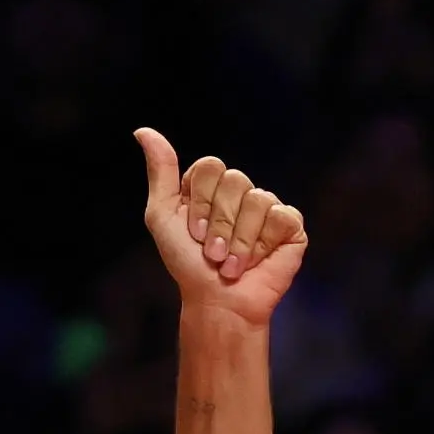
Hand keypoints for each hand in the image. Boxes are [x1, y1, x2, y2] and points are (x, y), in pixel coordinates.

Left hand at [135, 128, 306, 328]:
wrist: (217, 302)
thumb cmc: (188, 265)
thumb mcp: (162, 216)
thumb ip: (160, 172)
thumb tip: (143, 131)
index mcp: (211, 186)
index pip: (210, 167)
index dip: (201, 202)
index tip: (194, 233)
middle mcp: (240, 192)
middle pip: (234, 180)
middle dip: (219, 223)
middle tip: (212, 253)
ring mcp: (267, 207)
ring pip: (257, 199)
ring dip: (239, 241)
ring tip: (231, 265)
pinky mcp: (290, 225)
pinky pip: (280, 217)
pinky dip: (262, 244)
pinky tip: (257, 261)